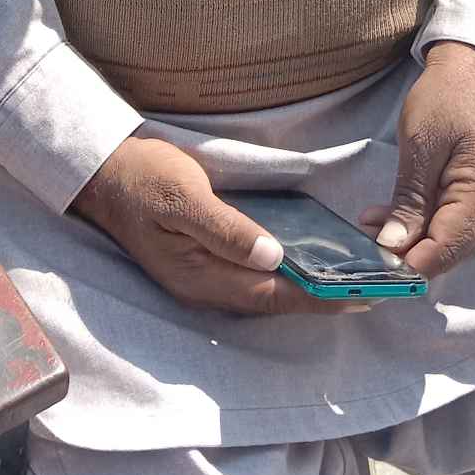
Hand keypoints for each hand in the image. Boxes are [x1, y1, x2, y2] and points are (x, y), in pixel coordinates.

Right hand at [69, 134, 344, 317]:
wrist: (103, 173)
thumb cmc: (144, 178)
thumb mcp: (183, 197)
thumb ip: (226, 230)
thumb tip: (274, 257)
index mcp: (201, 277)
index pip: (273, 295)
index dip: (318, 299)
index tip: (361, 296)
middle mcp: (205, 287)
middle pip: (274, 301)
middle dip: (321, 299)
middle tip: (371, 291)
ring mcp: (203, 277)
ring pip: (265, 291)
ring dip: (306, 289)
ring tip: (350, 280)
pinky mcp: (203, 262)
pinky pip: (253, 277)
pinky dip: (285, 274)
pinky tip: (306, 262)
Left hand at [359, 41, 474, 279]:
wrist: (471, 70)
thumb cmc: (446, 99)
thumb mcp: (421, 146)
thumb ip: (410, 200)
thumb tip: (394, 247)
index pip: (449, 246)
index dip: (414, 264)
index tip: (375, 267)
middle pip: (450, 249)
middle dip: (408, 254)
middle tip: (364, 247)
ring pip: (447, 238)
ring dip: (409, 239)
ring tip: (368, 227)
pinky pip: (448, 221)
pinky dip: (418, 223)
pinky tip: (385, 218)